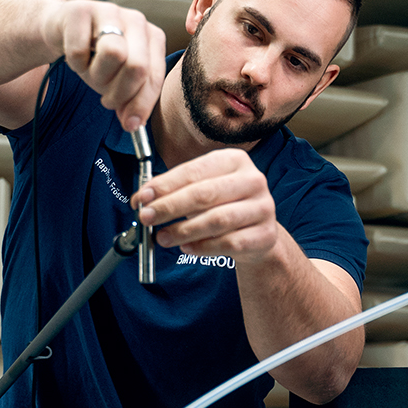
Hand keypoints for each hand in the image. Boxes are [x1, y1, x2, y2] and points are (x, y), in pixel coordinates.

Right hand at [43, 0, 165, 130]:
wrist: (63, 28)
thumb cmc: (96, 54)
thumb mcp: (119, 79)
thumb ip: (131, 99)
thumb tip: (133, 124)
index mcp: (153, 37)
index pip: (154, 78)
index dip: (141, 105)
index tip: (130, 124)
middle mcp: (136, 20)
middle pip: (137, 67)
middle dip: (119, 93)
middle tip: (106, 99)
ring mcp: (109, 11)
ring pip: (112, 54)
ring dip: (96, 75)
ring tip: (90, 71)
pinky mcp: (80, 10)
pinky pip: (79, 50)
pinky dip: (75, 62)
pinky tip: (76, 56)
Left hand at [133, 149, 279, 262]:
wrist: (258, 233)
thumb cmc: (223, 205)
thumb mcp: (202, 189)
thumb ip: (175, 190)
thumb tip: (144, 198)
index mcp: (235, 160)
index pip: (194, 171)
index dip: (164, 185)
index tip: (141, 198)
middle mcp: (252, 180)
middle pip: (204, 194)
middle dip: (170, 207)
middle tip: (147, 218)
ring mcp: (263, 207)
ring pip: (217, 220)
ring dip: (183, 231)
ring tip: (162, 238)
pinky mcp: (266, 235)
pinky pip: (228, 243)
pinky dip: (203, 247)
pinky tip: (187, 248)